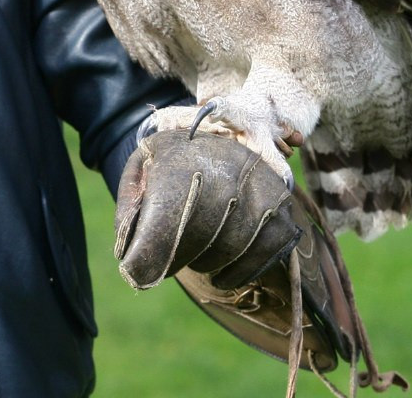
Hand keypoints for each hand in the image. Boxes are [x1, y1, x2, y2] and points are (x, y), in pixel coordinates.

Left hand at [114, 128, 300, 289]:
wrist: (222, 139)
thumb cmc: (174, 162)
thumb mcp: (142, 168)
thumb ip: (129, 205)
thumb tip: (128, 252)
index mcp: (181, 160)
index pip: (161, 225)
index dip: (144, 256)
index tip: (136, 269)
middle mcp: (225, 173)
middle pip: (193, 243)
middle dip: (174, 258)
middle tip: (169, 256)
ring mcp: (259, 194)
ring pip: (225, 253)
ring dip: (205, 263)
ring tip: (196, 253)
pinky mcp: (283, 214)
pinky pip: (259, 260)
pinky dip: (237, 273)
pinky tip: (221, 272)